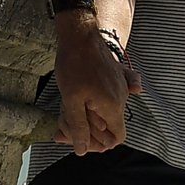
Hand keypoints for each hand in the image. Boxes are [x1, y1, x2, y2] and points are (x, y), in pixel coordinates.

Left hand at [50, 12, 127, 153]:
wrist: (79, 33)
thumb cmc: (74, 65)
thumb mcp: (71, 101)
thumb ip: (79, 127)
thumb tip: (82, 150)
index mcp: (113, 106)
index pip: (116, 138)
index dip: (98, 144)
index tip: (79, 137)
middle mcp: (121, 97)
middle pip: (107, 127)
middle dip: (85, 130)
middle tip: (63, 123)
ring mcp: (119, 86)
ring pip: (104, 112)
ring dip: (85, 116)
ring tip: (65, 108)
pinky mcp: (113, 77)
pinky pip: (105, 97)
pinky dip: (92, 103)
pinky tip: (76, 102)